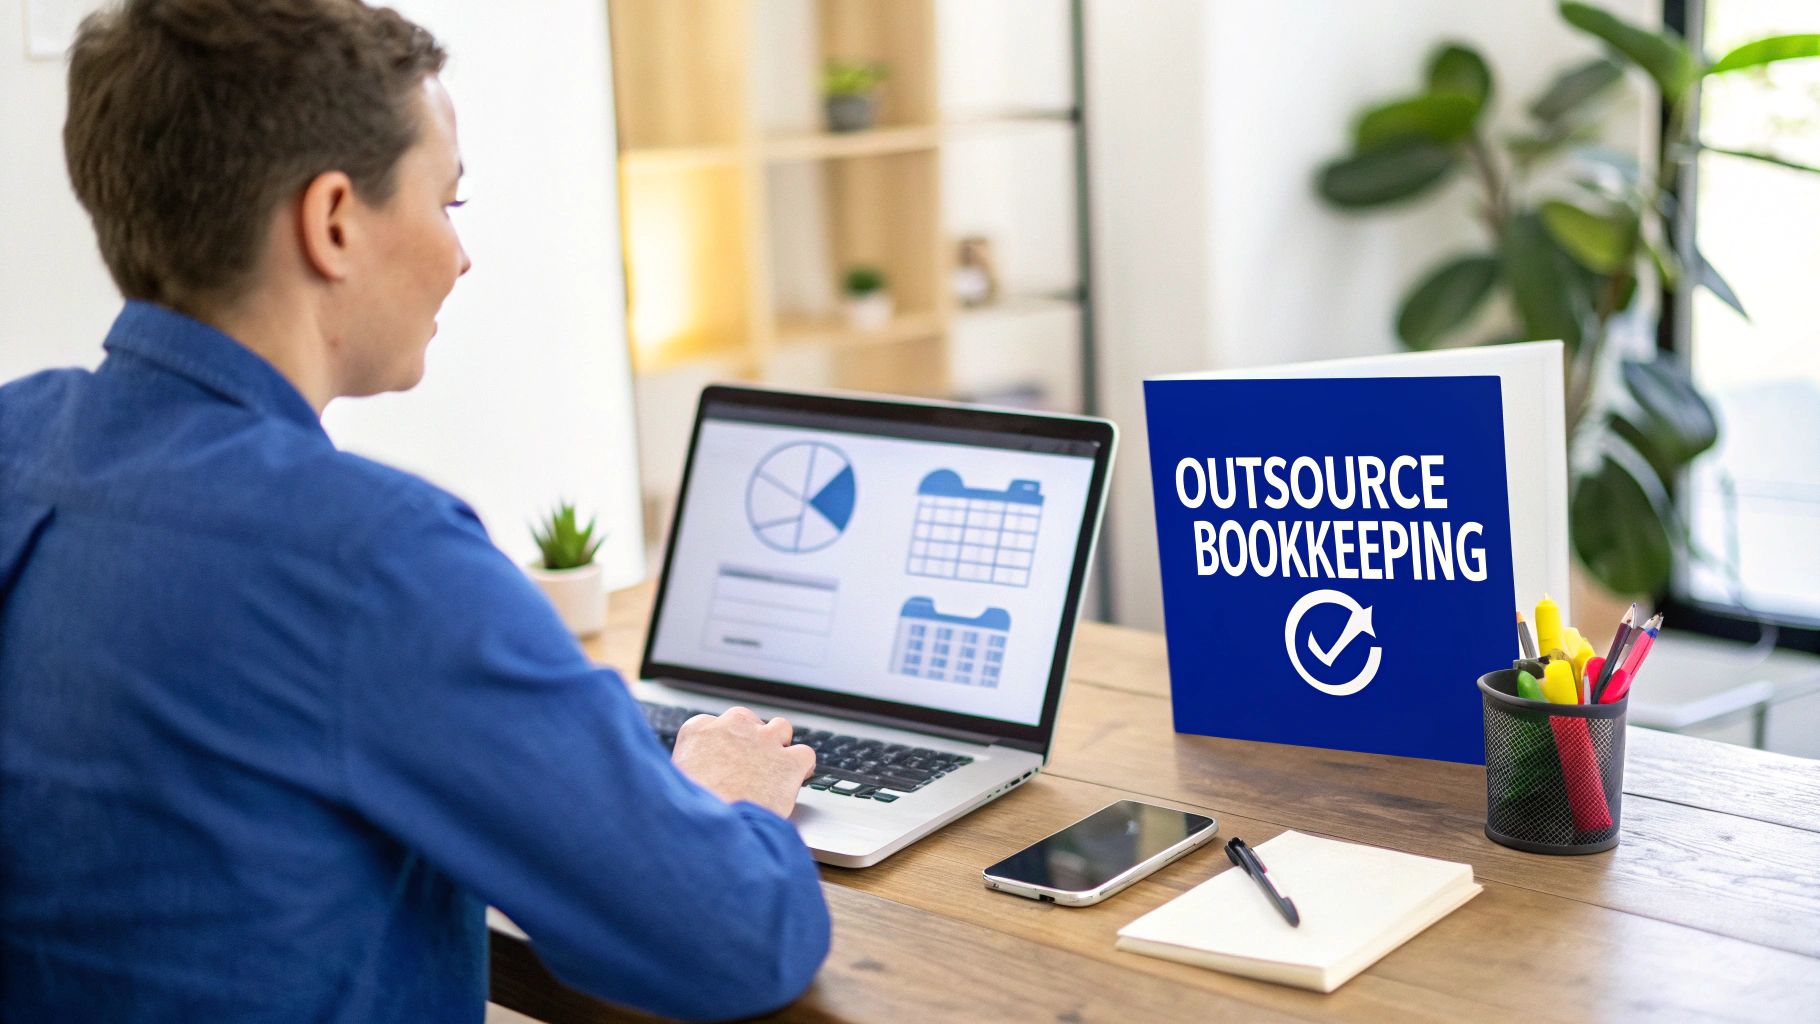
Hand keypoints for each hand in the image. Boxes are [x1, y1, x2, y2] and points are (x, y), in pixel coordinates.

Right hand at [670, 707, 816, 818]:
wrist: (712, 829)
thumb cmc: (690, 812)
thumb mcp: (674, 781)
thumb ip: (688, 768)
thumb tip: (694, 777)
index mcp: (698, 730)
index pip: (714, 724)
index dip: (723, 743)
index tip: (724, 759)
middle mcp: (733, 727)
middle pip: (747, 720)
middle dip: (750, 739)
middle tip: (748, 765)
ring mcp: (764, 741)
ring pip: (780, 727)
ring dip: (779, 744)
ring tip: (775, 766)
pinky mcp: (789, 762)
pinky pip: (805, 753)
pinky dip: (803, 765)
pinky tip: (798, 777)